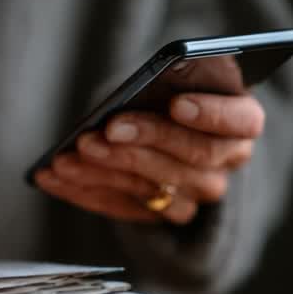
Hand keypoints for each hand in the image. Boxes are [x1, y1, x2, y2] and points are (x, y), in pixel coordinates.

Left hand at [34, 92, 264, 224]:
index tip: (176, 103)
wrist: (159, 127)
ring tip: (67, 156)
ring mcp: (193, 197)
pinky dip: (82, 191)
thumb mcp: (169, 78)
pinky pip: (120, 207)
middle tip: (106, 130)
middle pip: (193, 157)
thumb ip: (163, 84)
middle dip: (145, 141)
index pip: (243, 121)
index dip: (212, 114)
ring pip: (153, 188)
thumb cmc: (165, 91)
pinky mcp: (158, 215)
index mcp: (242, 122)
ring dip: (105, 170)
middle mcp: (224, 165)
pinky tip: (50, 175)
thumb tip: (127, 98)